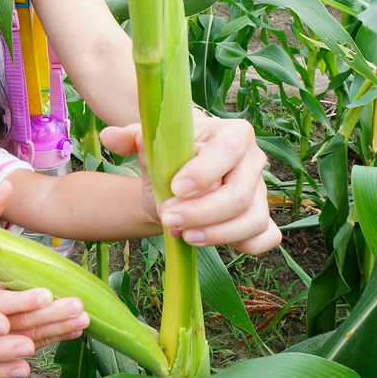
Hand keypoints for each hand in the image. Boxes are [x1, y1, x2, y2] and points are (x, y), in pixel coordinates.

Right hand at [0, 280, 88, 350]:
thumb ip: (23, 276)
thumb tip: (54, 270)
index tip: (47, 296)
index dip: (23, 301)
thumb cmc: (5, 285)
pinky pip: (37, 347)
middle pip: (18, 322)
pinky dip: (57, 338)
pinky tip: (74, 332)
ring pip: (29, 339)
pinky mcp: (16, 353)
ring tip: (82, 320)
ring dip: (58, 328)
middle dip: (49, 315)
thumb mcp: (6, 275)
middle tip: (76, 307)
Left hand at [100, 115, 280, 254]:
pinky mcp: (261, 217)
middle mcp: (254, 161)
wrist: (180, 178)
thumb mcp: (150, 143)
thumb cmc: (170, 155)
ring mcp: (261, 192)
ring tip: (182, 235)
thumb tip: (109, 137)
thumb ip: (132, 138)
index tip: (175, 187)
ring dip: (215, 234)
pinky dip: (244, 244)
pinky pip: (266, 236)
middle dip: (201, 213)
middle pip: (239, 194)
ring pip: (252, 220)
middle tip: (168, 219)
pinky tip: (210, 242)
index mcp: (233, 133)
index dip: (204, 171)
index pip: (227, 150)